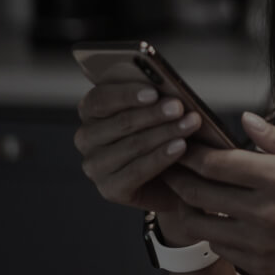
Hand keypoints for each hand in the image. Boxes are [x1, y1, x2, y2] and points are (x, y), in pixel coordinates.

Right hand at [74, 81, 204, 232]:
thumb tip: (166, 85)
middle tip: (179, 107)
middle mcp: (86, 139)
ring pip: (132, 145)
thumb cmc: (159, 134)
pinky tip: (180, 147)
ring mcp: (95, 166)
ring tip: (189, 124)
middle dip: (154, 114)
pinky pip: (137, 170)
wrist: (169, 179)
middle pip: (120, 122)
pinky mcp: (109, 189)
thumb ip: (152, 97)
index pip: (100, 99)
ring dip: (164, 133)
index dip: (127, 95)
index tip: (154, 92)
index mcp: (90, 111)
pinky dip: (161, 157)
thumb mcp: (153, 110)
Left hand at [163, 112, 274, 274]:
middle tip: (170, 166)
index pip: (215, 163)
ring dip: (187, 208)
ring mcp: (258, 243)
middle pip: (197, 193)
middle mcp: (262, 212)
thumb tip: (247, 121)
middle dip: (177, 177)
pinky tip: (215, 220)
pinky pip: (220, 248)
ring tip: (184, 194)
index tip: (181, 144)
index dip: (190, 152)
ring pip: (201, 225)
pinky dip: (210, 232)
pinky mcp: (261, 267)